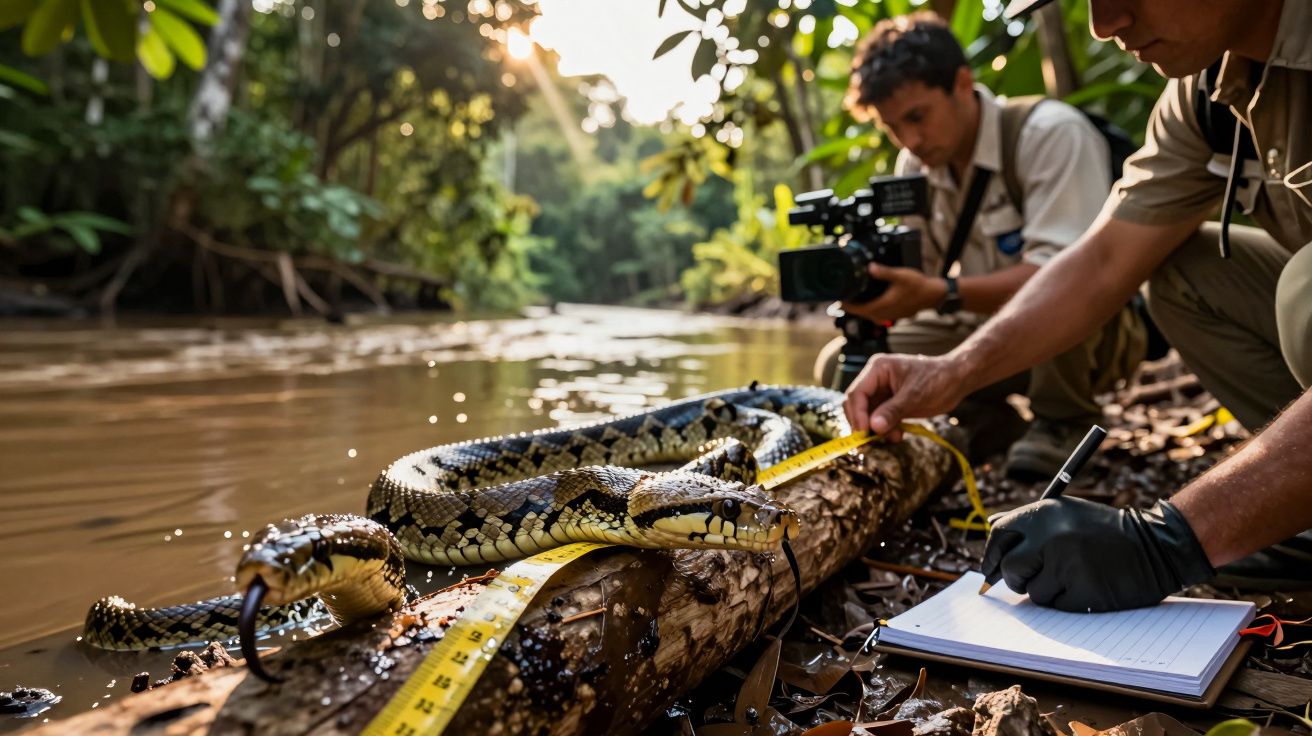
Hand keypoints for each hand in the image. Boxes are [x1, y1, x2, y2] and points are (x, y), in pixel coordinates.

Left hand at [839, 264, 945, 322]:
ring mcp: (888, 317)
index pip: (857, 310)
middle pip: (860, 313)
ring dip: (860, 307)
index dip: (846, 304)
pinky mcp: (892, 315)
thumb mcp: (900, 275)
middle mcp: (883, 315)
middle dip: (851, 304)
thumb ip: (884, 272)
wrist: (933, 295)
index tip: (837, 298)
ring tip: (851, 296)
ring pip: (868, 314)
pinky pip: (875, 314)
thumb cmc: (918, 285)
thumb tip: (870, 267)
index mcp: (882, 307)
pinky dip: (869, 307)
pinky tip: (868, 299)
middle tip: (842, 293)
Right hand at [843, 353, 969, 435]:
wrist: (956, 380)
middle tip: (871, 442)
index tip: (864, 433)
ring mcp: (882, 393)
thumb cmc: (937, 379)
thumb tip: (873, 427)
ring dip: (875, 430)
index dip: (858, 414)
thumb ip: (893, 411)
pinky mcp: (890, 404)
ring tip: (893, 438)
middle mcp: (875, 380)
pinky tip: (897, 435)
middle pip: (856, 405)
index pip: (857, 393)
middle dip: (863, 424)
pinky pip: (878, 420)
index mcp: (877, 369)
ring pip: (866, 415)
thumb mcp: (915, 396)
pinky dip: (884, 430)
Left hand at [980, 497, 1215, 611]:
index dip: (991, 555)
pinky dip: (1065, 601)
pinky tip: (1085, 586)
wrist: (1156, 547)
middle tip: (1028, 580)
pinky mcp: (1082, 590)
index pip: (999, 536)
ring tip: (1071, 577)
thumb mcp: (1066, 513)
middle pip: (1008, 568)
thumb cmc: (1104, 532)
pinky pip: (1055, 605)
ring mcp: (1066, 564)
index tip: (990, 568)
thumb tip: (990, 530)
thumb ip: (1030, 522)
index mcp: (1045, 513)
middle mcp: (1051, 536)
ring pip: (1032, 591)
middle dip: (1015, 579)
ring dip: (1045, 590)